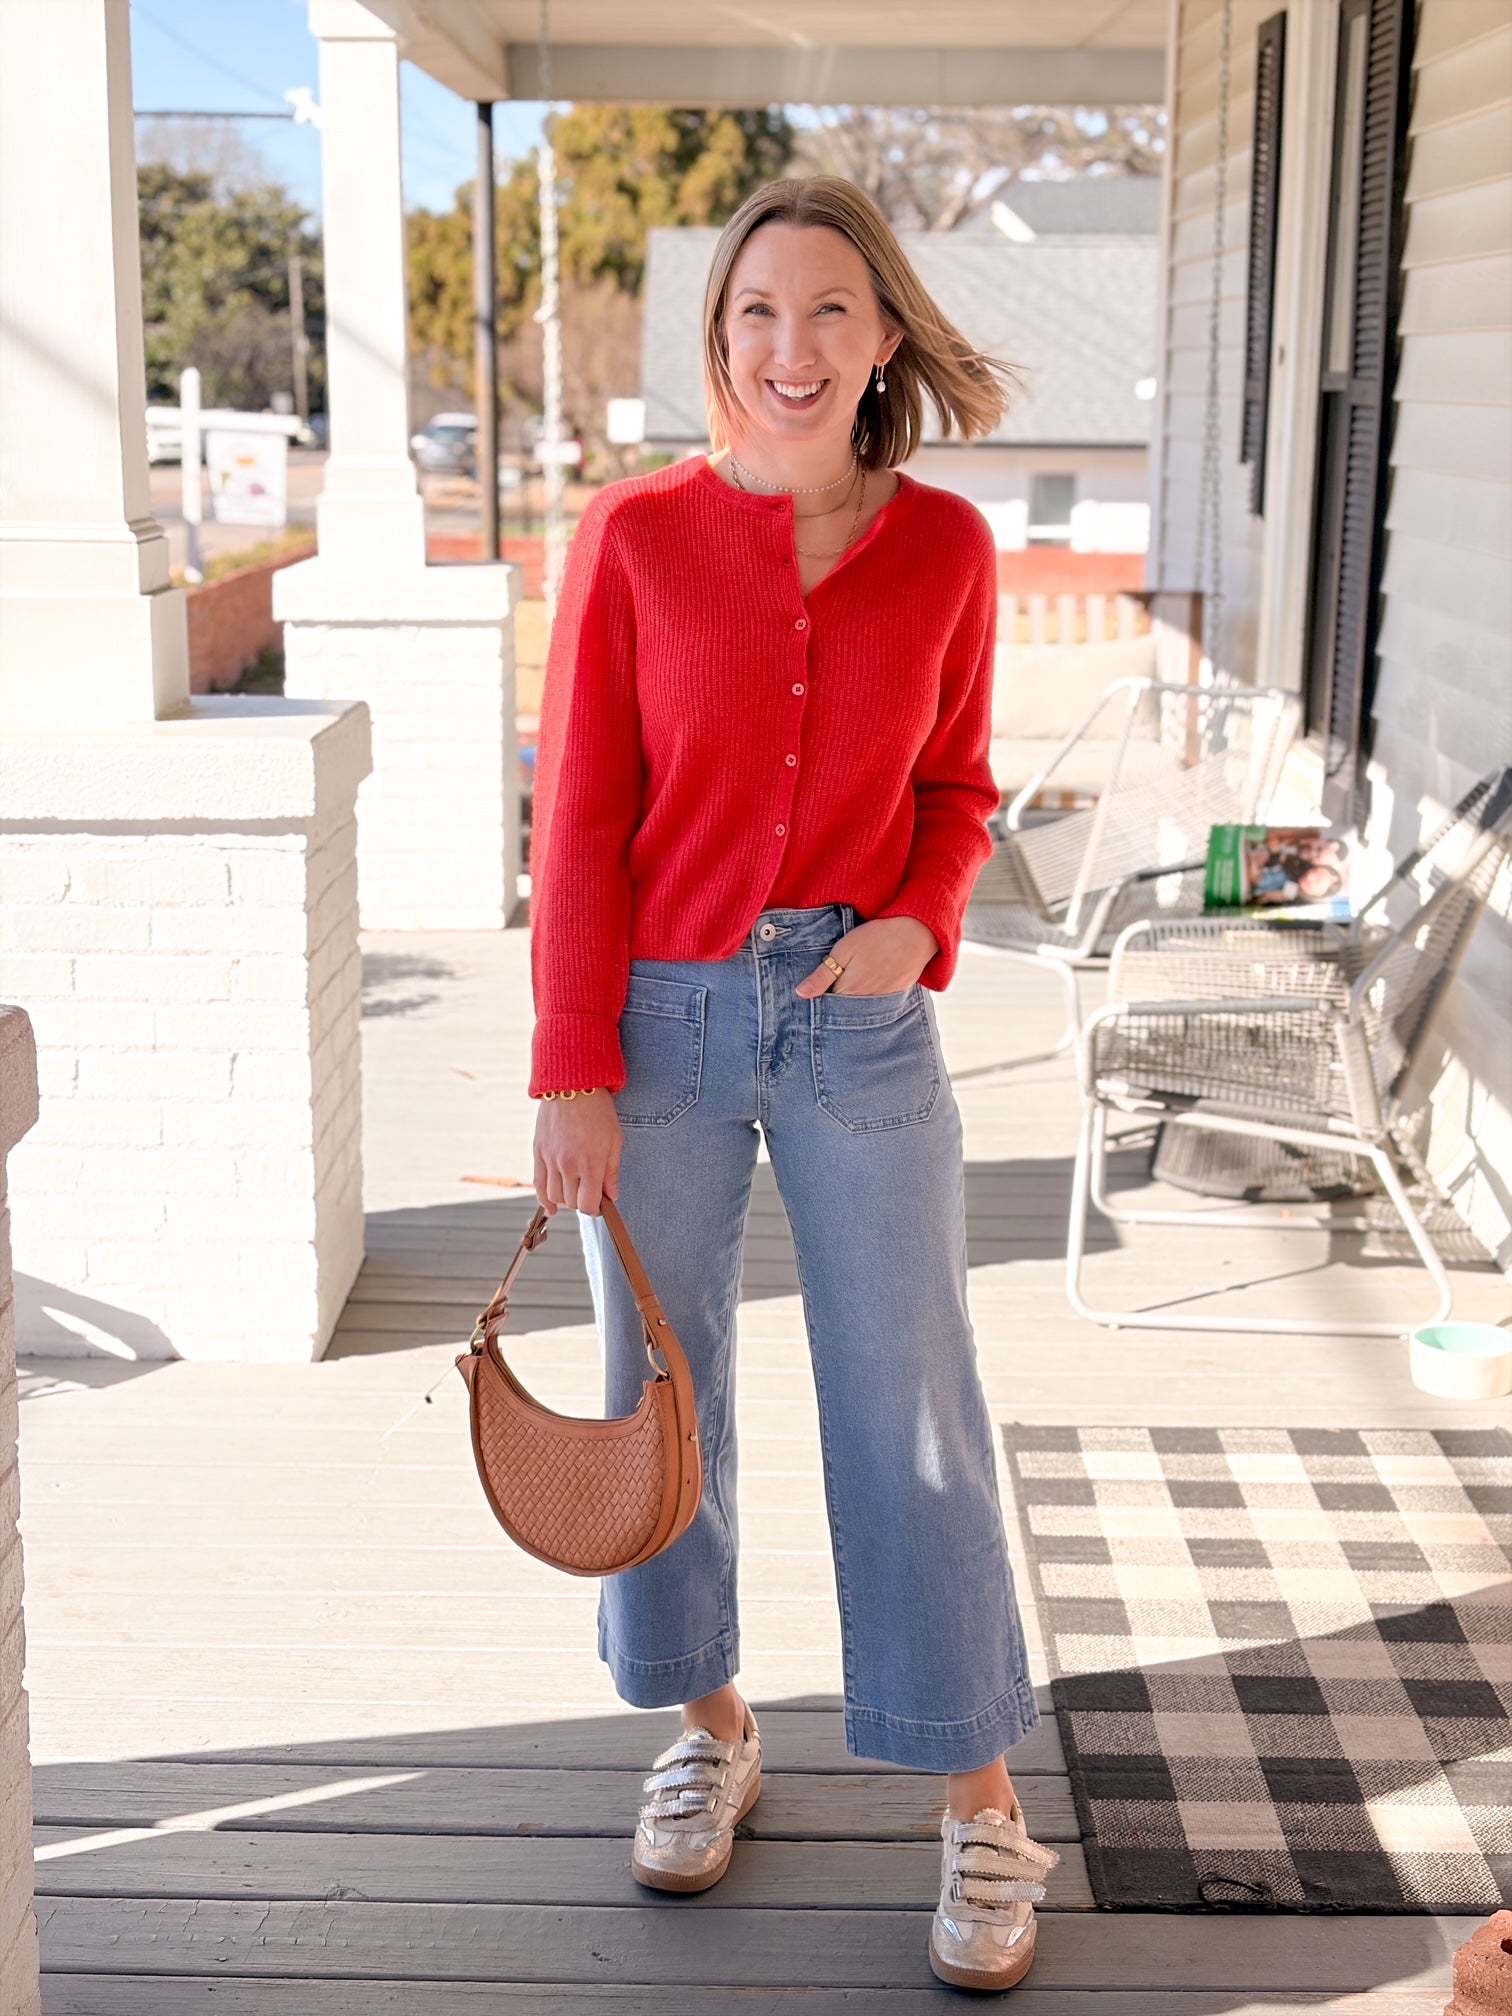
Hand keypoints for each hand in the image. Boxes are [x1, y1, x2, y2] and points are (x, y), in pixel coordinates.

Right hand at [533, 1092, 622, 1217]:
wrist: (572, 1085)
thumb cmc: (598, 1111)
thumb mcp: (614, 1140)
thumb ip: (612, 1172)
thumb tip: (612, 1196)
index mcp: (591, 1163)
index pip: (588, 1204)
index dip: (595, 1209)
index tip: (600, 1205)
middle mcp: (568, 1165)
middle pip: (572, 1202)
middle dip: (582, 1202)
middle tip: (590, 1192)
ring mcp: (550, 1159)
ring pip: (554, 1196)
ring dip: (565, 1199)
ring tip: (575, 1190)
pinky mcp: (538, 1152)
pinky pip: (538, 1184)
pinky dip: (544, 1199)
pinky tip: (551, 1207)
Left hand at [794, 916, 937, 999]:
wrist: (916, 932)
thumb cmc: (876, 937)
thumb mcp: (843, 950)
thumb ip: (823, 975)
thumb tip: (801, 994)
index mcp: (849, 991)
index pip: (827, 1006)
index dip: (820, 1000)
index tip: (815, 993)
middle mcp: (866, 1001)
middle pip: (844, 1011)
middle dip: (836, 1005)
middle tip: (832, 988)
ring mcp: (883, 1000)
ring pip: (861, 1009)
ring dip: (853, 1003)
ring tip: (852, 985)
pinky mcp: (897, 995)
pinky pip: (878, 1004)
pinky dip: (870, 999)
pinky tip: (869, 985)